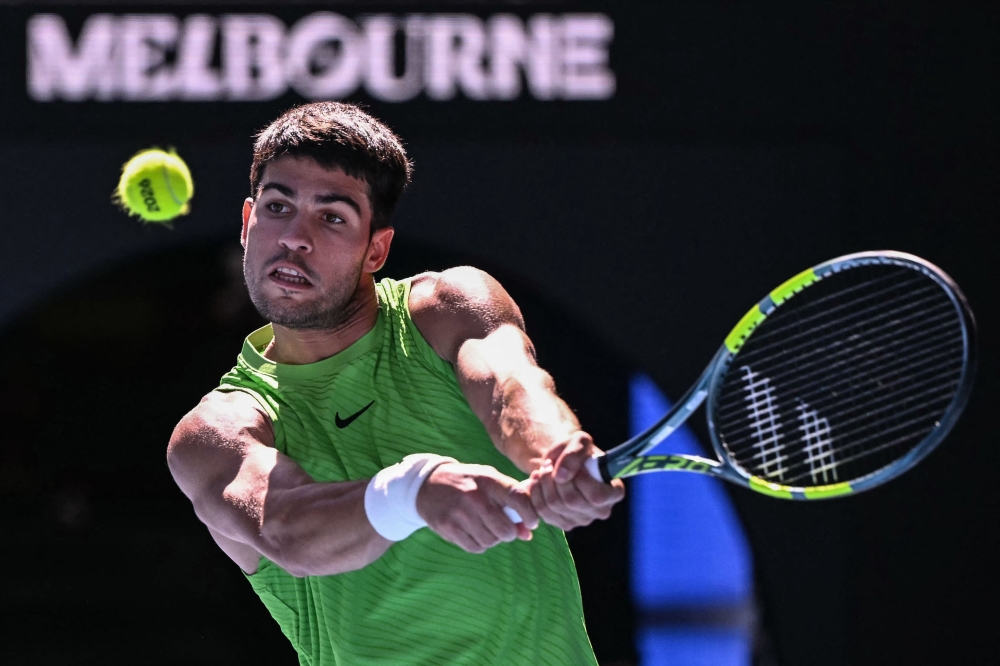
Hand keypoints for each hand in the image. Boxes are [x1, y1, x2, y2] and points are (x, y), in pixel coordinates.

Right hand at [416, 462, 539, 553]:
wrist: (428, 483)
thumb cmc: (468, 482)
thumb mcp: (489, 481)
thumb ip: (511, 502)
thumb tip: (528, 533)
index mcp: (489, 480)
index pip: (518, 498)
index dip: (530, 514)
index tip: (532, 523)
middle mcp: (475, 496)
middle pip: (506, 529)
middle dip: (510, 532)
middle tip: (505, 527)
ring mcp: (460, 513)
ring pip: (491, 541)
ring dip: (493, 538)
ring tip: (486, 527)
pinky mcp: (448, 527)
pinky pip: (475, 547)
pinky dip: (479, 544)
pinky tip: (474, 532)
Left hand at [527, 431, 624, 530]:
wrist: (564, 463)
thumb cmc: (577, 451)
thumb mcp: (579, 441)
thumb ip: (574, 453)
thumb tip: (561, 475)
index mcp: (614, 492)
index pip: (597, 496)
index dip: (580, 480)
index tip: (571, 463)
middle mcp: (601, 511)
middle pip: (572, 501)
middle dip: (554, 479)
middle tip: (547, 464)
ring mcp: (583, 520)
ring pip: (554, 507)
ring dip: (542, 485)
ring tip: (541, 470)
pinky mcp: (565, 524)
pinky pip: (543, 513)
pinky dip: (535, 495)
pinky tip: (537, 482)